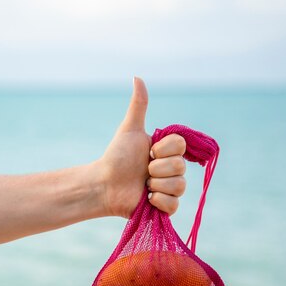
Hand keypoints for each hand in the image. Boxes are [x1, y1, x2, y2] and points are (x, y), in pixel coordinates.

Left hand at [97, 77, 185, 217]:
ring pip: (179, 186)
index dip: (164, 150)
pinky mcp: (165, 208)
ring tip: (143, 185)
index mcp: (168, 152)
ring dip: (156, 185)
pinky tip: (146, 199)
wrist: (104, 183)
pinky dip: (158, 201)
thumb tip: (137, 77)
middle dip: (157, 168)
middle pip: (180, 167)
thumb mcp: (130, 129)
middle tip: (143, 171)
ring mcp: (170, 189)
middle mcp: (172, 170)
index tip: (148, 152)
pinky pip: (174, 205)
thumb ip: (139, 105)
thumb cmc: (116, 156)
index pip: (181, 147)